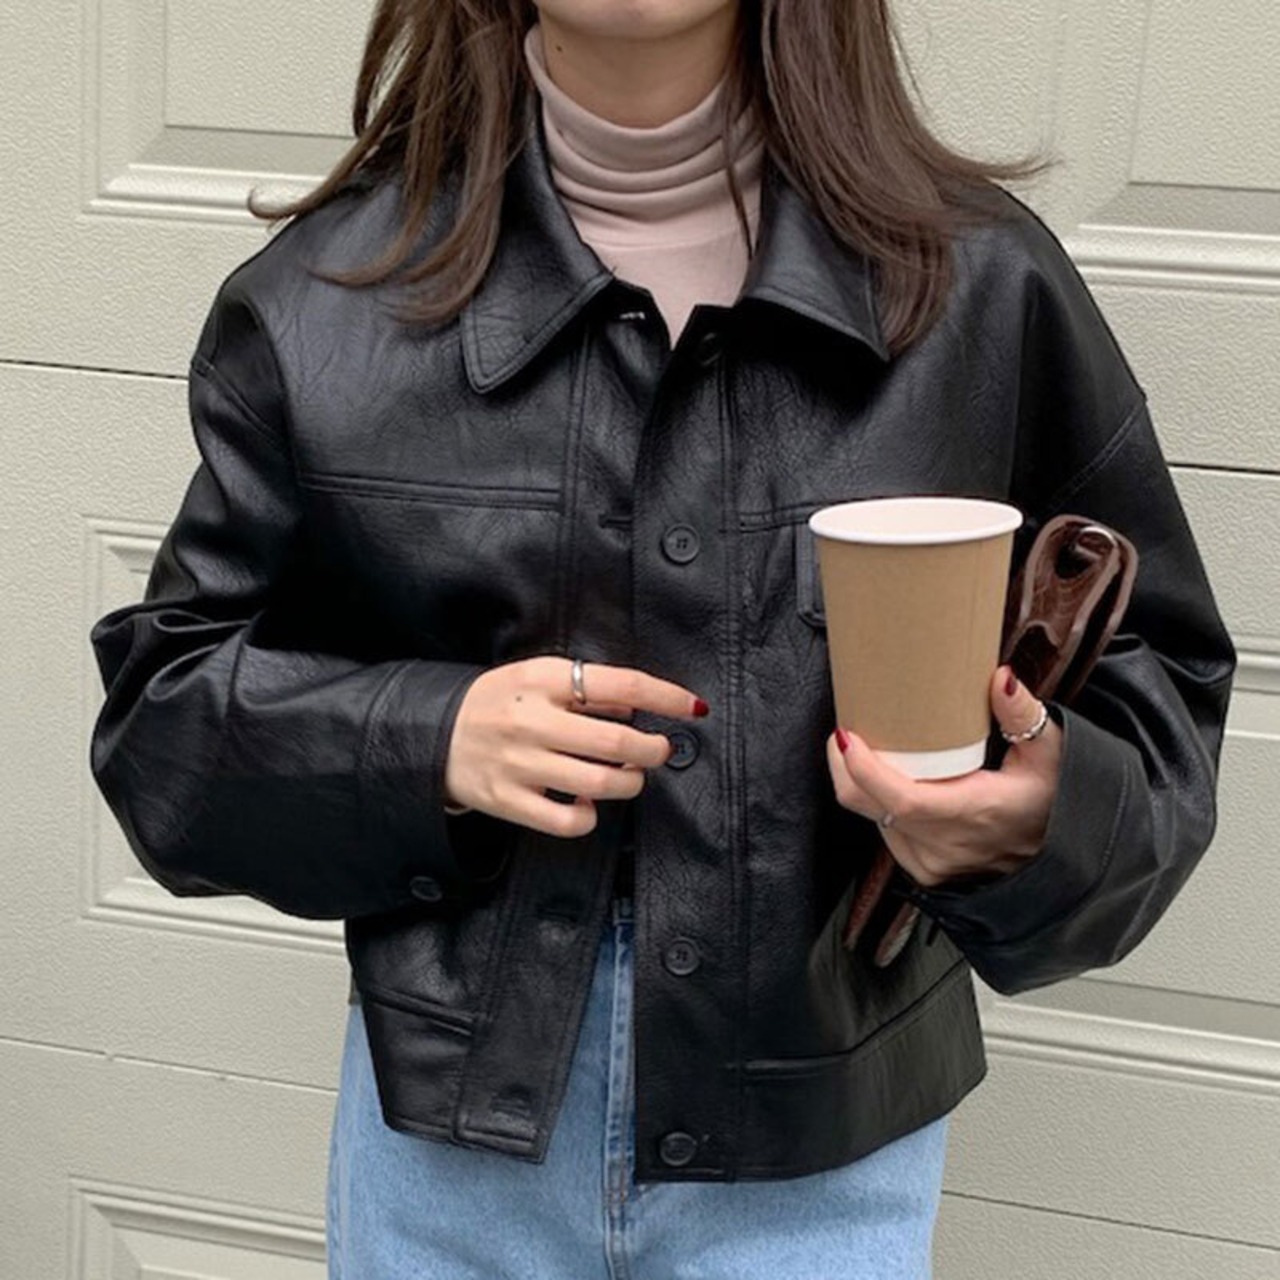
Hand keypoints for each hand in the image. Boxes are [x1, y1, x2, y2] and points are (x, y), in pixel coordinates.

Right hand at [443, 656, 708, 837]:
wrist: (434, 733)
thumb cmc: (498, 702)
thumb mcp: (537, 676)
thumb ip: (586, 687)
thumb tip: (639, 706)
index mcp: (544, 679)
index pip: (622, 685)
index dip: (666, 697)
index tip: (693, 708)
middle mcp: (532, 720)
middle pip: (617, 742)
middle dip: (652, 750)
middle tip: (658, 750)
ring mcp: (519, 764)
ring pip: (599, 784)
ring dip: (629, 783)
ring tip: (628, 776)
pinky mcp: (507, 801)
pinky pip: (567, 821)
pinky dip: (589, 817)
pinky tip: (587, 805)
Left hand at [824, 664, 1063, 887]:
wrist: (1064, 853)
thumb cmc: (1057, 798)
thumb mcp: (1051, 750)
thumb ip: (1022, 713)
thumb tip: (1000, 677)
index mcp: (976, 811)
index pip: (903, 800)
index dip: (864, 770)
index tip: (846, 736)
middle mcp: (948, 843)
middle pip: (871, 806)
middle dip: (846, 766)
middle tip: (846, 729)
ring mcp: (934, 861)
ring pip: (873, 819)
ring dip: (862, 784)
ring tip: (868, 749)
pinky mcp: (926, 871)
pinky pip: (885, 834)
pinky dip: (879, 806)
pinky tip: (890, 782)